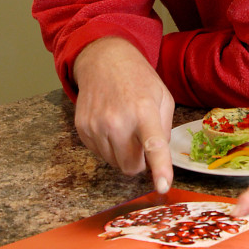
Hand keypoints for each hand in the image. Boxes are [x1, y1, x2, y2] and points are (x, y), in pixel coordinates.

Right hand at [72, 37, 174, 192]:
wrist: (104, 61)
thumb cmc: (138, 80)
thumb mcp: (163, 97)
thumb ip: (165, 129)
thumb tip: (158, 157)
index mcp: (144, 110)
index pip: (153, 145)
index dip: (159, 169)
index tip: (163, 187)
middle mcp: (118, 120)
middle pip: (131, 166)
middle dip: (140, 161)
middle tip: (141, 140)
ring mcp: (97, 126)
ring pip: (115, 164)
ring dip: (123, 154)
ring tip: (125, 127)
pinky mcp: (82, 129)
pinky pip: (100, 155)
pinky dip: (109, 147)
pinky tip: (110, 126)